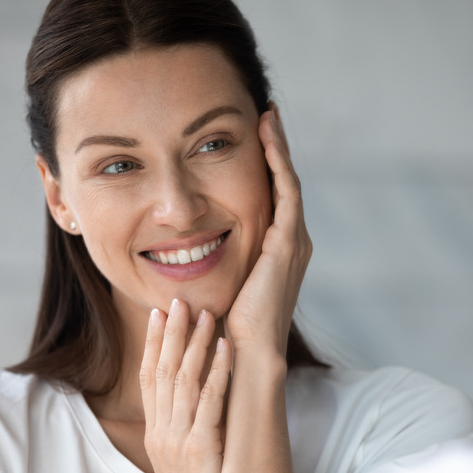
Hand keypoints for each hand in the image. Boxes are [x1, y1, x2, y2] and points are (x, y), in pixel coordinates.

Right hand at [139, 299, 232, 472]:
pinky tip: (227, 348)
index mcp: (155, 432)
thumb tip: (190, 398)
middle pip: (162, 372)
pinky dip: (218, 371)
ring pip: (183, 380)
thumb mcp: (178, 458)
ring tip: (206, 313)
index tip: (158, 313)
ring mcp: (179, 439)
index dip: (153, 344)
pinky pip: (210, 401)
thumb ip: (179, 427)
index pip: (148, 378)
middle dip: (171, 333)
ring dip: (195, 344)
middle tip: (179, 300)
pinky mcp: (202, 447)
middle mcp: (162, 431)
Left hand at [226, 103, 311, 356]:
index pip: (273, 199)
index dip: (265, 169)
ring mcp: (293, 241)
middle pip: (284, 185)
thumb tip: (179, 254)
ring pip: (288, 181)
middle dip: (275, 150)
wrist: (245, 355)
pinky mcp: (288, 242)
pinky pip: (286, 191)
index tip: (252, 140)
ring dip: (278, 148)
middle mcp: (292, 242)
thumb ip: (212, 265)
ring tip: (268, 118)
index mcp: (277, 252)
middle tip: (266, 118)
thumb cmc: (225, 329)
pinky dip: (278, 162)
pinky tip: (266, 138)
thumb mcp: (219, 286)